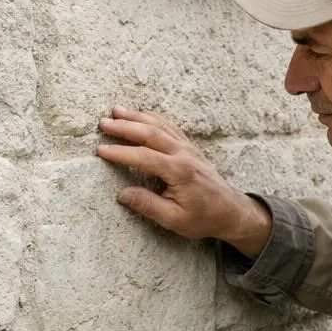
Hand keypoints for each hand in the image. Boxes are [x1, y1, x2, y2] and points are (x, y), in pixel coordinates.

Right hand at [95, 108, 272, 256]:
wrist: (230, 211)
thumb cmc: (203, 218)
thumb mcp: (174, 219)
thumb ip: (148, 205)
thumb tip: (122, 194)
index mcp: (179, 172)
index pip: (144, 157)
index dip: (121, 153)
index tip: (101, 150)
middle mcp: (184, 154)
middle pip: (151, 133)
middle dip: (125, 126)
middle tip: (103, 123)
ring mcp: (188, 148)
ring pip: (160, 126)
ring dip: (137, 117)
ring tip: (116, 110)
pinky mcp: (190, 147)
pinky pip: (170, 126)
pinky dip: (153, 118)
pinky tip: (141, 114)